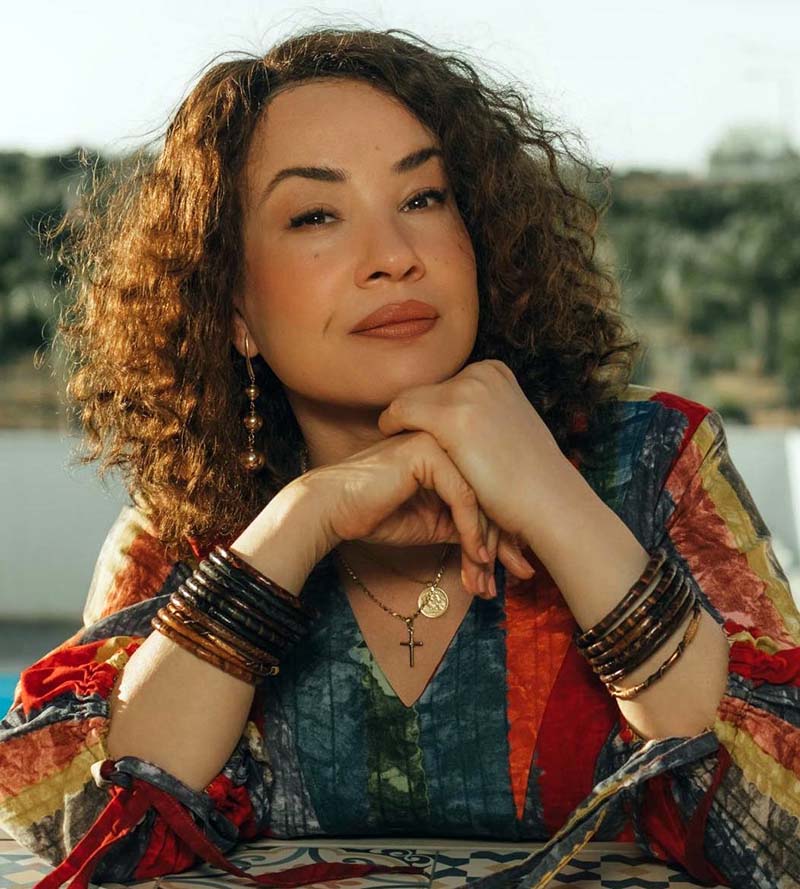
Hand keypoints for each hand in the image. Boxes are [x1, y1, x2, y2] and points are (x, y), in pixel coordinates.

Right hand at [293, 430, 525, 597]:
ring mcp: (438, 442)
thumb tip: (500, 544)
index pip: (489, 491)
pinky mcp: (427, 452)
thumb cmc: (376, 515)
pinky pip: (462, 495)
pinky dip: (471, 529)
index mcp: (451, 452)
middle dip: (506, 540)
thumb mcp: (433, 522)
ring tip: (489, 577)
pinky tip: (475, 555)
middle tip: (519, 574)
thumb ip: (463, 522)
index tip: (517, 567)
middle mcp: (449, 441)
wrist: (332, 509)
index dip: (505, 531)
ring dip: (488, 542)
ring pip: (481, 495)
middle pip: (491, 492)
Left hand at [377, 359, 568, 565]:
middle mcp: (480, 372)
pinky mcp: (450, 415)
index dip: (428, 417)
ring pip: (406, 401)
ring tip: (408, 457)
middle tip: (415, 453)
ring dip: (403, 430)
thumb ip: (479, 412)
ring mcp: (466, 390)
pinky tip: (397, 452)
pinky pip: (398, 414)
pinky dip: (391, 430)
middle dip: (415, 423)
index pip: (439, 387)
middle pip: (421, 392)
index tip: (430, 443)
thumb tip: (449, 416)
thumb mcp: (506, 426)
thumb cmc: (528, 478)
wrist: (549, 503)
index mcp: (493, 370)